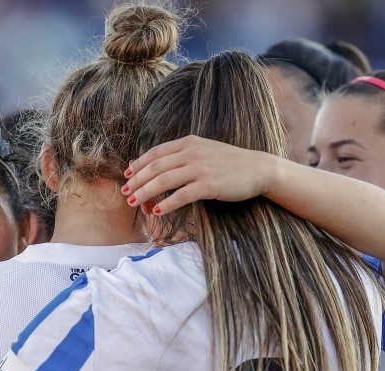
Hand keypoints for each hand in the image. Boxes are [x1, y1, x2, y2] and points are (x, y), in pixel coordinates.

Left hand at [123, 135, 278, 214]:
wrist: (259, 169)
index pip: (155, 152)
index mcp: (188, 142)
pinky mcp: (209, 185)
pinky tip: (157, 213)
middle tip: (125, 194)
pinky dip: (167, 205)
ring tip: (134, 203)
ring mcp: (200, 168)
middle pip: (155, 167)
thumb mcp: (204, 152)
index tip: (127, 175)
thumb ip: (182, 156)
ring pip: (163, 181)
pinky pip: (182, 196)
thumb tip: (158, 168)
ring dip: (145, 193)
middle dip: (137, 181)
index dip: (138, 164)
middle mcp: (192, 152)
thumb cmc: (229, 164)